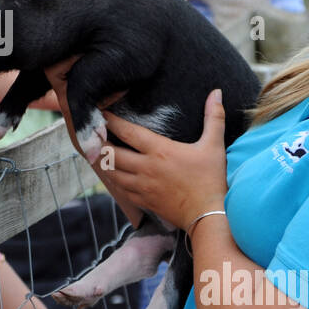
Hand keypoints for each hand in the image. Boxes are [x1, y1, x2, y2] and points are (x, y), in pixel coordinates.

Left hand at [100, 89, 228, 229]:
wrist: (208, 215)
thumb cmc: (211, 180)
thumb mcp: (214, 145)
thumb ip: (213, 117)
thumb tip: (216, 92)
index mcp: (159, 151)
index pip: (128, 132)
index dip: (111, 121)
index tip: (101, 114)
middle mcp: (146, 168)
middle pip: (111, 153)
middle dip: (99, 142)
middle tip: (92, 134)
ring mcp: (142, 186)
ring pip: (112, 172)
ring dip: (103, 162)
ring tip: (96, 152)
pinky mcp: (143, 200)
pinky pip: (120, 189)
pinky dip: (112, 180)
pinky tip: (111, 174)